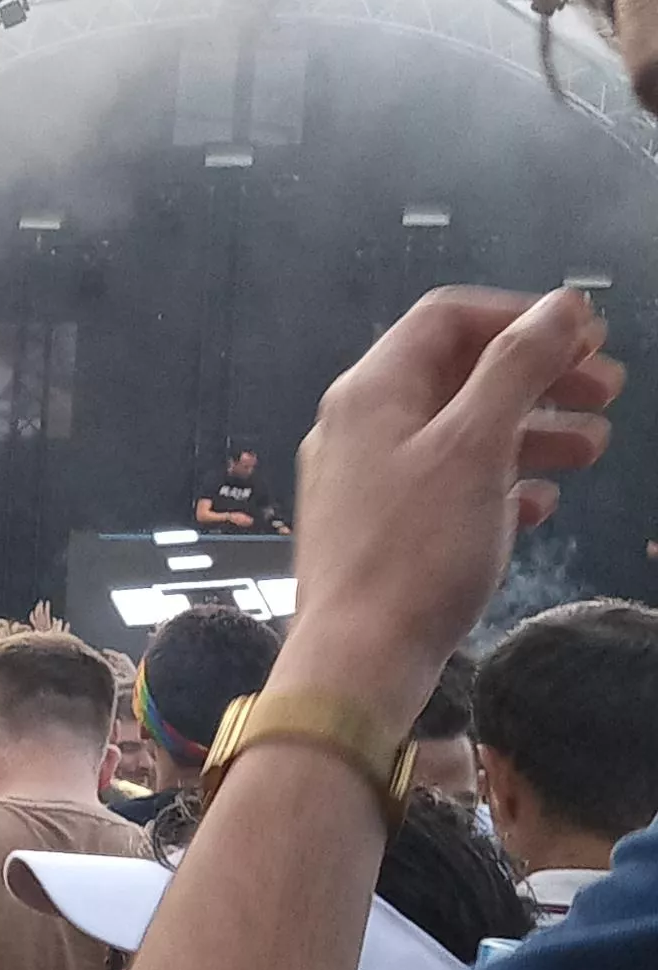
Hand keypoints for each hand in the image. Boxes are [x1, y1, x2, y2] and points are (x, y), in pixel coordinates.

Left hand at [283, 289, 619, 722]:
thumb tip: (564, 306)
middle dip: (540, 376)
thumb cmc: (418, 550)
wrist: (359, 663)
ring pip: (461, 433)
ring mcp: (366, 480)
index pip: (449, 317)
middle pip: (460, 374)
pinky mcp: (380, 532)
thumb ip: (519, 367)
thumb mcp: (477, 445)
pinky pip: (447, 487)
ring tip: (594, 449)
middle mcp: (361, 425)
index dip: (522, 317)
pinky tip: (541, 505)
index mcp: (372, 390)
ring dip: (532, 431)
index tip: (587, 339)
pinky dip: (499, 484)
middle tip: (609, 392)